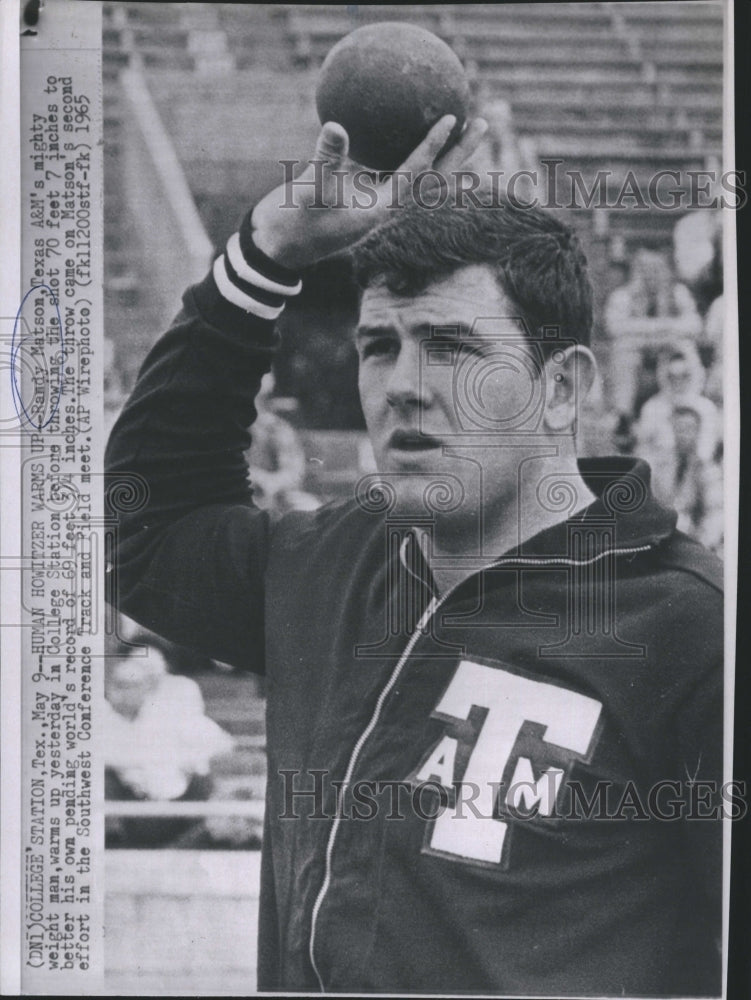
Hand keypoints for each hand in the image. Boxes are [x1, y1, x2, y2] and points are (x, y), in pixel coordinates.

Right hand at [251, 114, 487, 269]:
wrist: (280, 246)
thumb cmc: (293, 222)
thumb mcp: (307, 190)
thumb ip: (323, 160)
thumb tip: (334, 125)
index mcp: (379, 211)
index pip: (415, 176)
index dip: (433, 147)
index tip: (451, 118)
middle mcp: (387, 208)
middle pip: (434, 180)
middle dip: (460, 153)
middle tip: (483, 122)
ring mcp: (379, 203)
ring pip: (420, 176)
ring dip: (444, 153)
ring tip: (463, 124)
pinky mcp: (366, 197)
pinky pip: (395, 169)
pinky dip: (409, 151)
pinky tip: (410, 127)